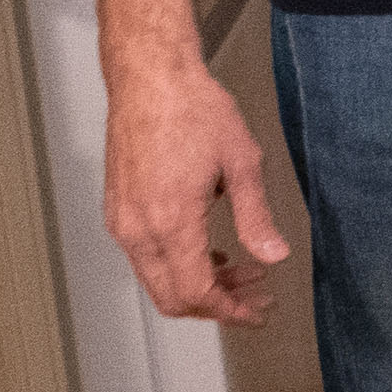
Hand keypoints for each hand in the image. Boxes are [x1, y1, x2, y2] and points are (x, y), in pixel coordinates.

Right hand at [103, 55, 287, 324]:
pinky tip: (208, 248)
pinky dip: (177, 265)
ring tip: (240, 268)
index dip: (230, 311)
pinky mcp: (117, 210)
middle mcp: (138, 228)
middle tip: (255, 293)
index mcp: (171, 221)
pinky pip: (145, 258)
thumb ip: (256, 216)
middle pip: (172, 299)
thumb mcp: (242, 163)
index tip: (257, 312)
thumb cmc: (193, 109)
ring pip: (157, 281)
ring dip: (198, 285)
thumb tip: (274, 255)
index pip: (196, 292)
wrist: (151, 79)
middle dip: (217, 305)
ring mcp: (122, 221)